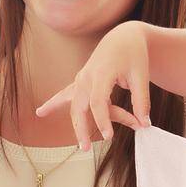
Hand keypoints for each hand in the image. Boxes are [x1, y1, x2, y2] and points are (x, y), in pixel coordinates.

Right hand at [33, 23, 154, 149]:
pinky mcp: (80, 82)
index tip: (109, 137)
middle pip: (80, 107)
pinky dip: (53, 104)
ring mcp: (81, 79)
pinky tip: (40, 112)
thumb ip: (142, 101)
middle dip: (83, 129)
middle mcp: (86, 76)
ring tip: (82, 146)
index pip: (97, 101)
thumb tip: (145, 125)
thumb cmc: (134, 55)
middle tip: (87, 148)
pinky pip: (64, 95)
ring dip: (77, 125)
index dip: (102, 120)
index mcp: (101, 72)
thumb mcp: (141, 76)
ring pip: (74, 105)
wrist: (123, 37)